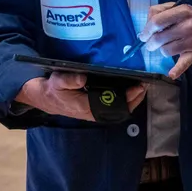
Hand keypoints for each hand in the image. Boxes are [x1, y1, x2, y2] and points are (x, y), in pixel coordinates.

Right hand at [15, 72, 146, 121]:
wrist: (46, 98)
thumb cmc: (53, 89)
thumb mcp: (57, 81)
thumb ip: (69, 80)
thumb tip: (83, 78)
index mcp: (87, 107)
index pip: (113, 105)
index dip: (128, 97)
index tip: (139, 86)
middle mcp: (94, 112)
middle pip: (120, 110)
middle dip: (135, 98)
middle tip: (145, 84)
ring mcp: (96, 112)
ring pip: (119, 109)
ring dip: (132, 100)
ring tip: (142, 86)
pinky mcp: (96, 108)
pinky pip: (114, 107)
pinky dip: (125, 99)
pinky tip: (131, 90)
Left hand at [140, 4, 191, 79]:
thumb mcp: (180, 8)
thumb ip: (162, 12)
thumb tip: (145, 28)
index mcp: (182, 11)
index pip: (157, 21)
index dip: (147, 30)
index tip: (144, 35)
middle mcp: (187, 25)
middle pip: (159, 38)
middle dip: (151, 43)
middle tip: (151, 44)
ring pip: (166, 50)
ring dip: (162, 50)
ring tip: (165, 48)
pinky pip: (184, 63)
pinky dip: (177, 70)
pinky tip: (172, 74)